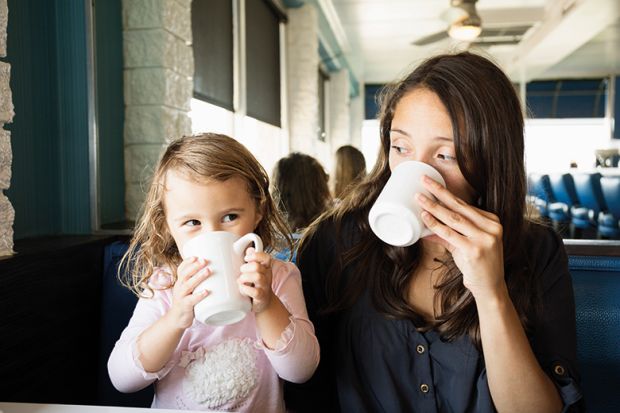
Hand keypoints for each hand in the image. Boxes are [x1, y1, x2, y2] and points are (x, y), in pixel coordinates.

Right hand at [168, 256, 211, 328]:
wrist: (178, 319)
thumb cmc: (188, 300)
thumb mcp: (190, 289)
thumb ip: (198, 280)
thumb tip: (217, 270)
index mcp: (181, 281)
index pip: (181, 269)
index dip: (187, 262)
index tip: (196, 256)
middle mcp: (179, 287)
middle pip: (184, 274)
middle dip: (194, 266)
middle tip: (205, 260)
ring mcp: (181, 296)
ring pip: (187, 285)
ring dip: (198, 277)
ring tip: (208, 271)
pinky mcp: (184, 306)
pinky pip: (191, 300)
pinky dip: (198, 295)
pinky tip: (206, 292)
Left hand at [238, 247, 273, 312]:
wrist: (264, 303)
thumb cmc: (257, 285)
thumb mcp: (255, 271)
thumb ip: (252, 260)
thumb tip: (249, 249)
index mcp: (265, 268)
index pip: (266, 257)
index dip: (255, 255)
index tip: (246, 258)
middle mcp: (267, 276)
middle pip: (257, 266)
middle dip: (245, 268)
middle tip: (241, 272)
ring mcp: (265, 286)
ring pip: (257, 277)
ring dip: (245, 278)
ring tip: (241, 281)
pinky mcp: (261, 296)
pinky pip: (255, 291)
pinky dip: (245, 289)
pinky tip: (242, 289)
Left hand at [415, 175, 505, 298]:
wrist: (490, 288)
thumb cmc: (477, 265)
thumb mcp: (464, 245)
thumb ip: (447, 235)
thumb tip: (425, 227)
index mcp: (491, 221)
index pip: (464, 204)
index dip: (446, 193)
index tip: (431, 183)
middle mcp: (491, 227)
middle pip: (459, 206)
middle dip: (439, 191)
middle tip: (424, 180)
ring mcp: (484, 238)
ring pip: (453, 218)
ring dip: (433, 207)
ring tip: (419, 198)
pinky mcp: (475, 250)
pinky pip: (449, 234)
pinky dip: (435, 225)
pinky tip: (425, 218)